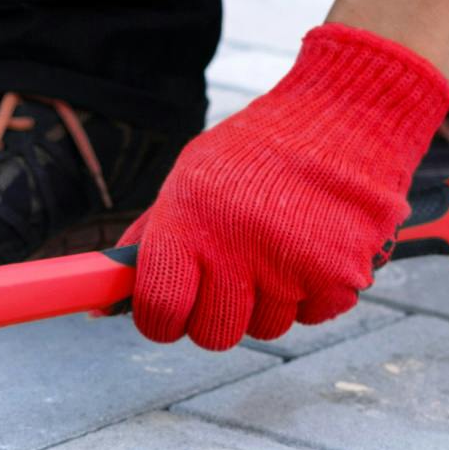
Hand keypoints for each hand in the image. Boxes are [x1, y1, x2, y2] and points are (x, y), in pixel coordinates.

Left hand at [122, 24, 448, 349]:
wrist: (347, 114)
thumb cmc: (260, 152)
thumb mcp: (190, 180)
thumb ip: (149, 242)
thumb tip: (101, 303)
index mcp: (191, 219)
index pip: (160, 311)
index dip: (162, 320)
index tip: (173, 310)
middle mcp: (238, 245)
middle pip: (213, 334)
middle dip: (219, 314)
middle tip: (235, 275)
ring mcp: (291, 264)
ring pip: (267, 329)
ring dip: (271, 301)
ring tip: (282, 245)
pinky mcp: (339, 274)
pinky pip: (314, 316)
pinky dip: (315, 293)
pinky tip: (315, 246)